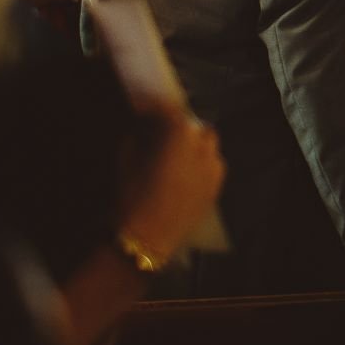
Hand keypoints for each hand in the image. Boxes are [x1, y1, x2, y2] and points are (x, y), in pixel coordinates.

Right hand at [117, 108, 225, 262]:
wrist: (149, 237)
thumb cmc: (133, 195)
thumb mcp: (126, 159)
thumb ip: (138, 135)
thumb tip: (142, 125)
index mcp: (181, 134)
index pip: (171, 110)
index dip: (157, 107)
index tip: (145, 108)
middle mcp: (203, 145)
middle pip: (192, 125)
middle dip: (177, 125)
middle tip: (160, 132)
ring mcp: (215, 165)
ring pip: (206, 143)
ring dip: (192, 142)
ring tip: (175, 152)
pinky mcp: (218, 185)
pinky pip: (212, 164)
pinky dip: (200, 161)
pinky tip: (186, 172)